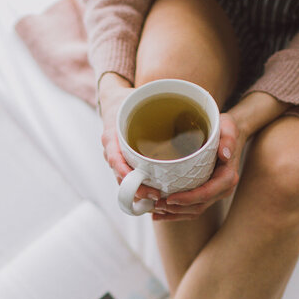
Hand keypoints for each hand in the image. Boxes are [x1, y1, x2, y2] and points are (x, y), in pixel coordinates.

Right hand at [98, 74, 162, 203]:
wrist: (114, 103)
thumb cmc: (128, 101)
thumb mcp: (137, 98)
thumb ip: (156, 103)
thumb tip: (187, 102)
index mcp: (111, 137)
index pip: (115, 159)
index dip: (127, 174)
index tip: (141, 182)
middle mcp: (111, 151)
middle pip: (120, 177)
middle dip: (137, 190)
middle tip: (156, 196)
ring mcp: (115, 159)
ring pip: (124, 182)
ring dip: (139, 193)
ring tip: (157, 200)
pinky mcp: (123, 163)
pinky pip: (128, 179)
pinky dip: (139, 189)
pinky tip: (154, 195)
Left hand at [152, 112, 244, 220]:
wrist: (228, 136)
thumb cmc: (225, 130)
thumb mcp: (228, 127)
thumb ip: (228, 139)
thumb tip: (225, 154)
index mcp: (227, 177)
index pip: (206, 193)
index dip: (187, 199)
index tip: (170, 198)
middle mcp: (222, 189)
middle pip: (198, 206)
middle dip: (177, 209)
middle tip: (156, 204)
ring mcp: (214, 194)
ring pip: (194, 211)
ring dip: (174, 213)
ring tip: (155, 209)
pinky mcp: (207, 195)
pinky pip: (192, 209)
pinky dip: (176, 213)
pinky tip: (160, 213)